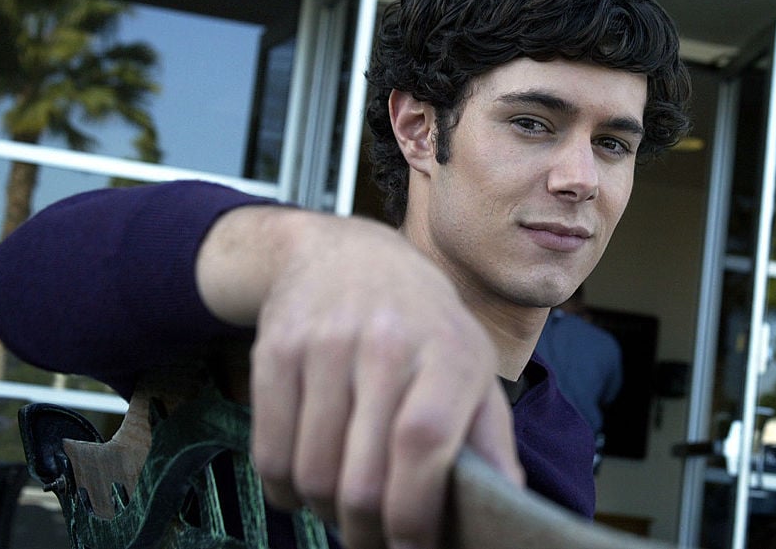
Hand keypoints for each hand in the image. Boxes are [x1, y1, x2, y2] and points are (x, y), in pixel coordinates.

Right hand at [197, 206, 523, 548]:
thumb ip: (489, 434)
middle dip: (368, 533)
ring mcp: (324, 344)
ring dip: (326, 514)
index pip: (423, 442)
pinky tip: (307, 484)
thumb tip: (506, 507)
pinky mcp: (275, 352)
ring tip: (344, 509)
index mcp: (449, 350)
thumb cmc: (420, 322)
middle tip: (375, 540)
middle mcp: (385, 341)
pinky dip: (286, 491)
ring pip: (312, 474)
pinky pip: (269, 455)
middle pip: (362, 476)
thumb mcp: (469, 361)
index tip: (412, 547)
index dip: (414, 512)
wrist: (347, 256)